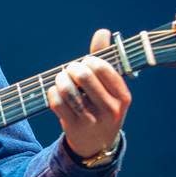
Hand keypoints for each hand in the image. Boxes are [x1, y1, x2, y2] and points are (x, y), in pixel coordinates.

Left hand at [47, 29, 131, 159]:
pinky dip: (52, 92)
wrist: (96, 144)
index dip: (89, 60)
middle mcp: (110, 110)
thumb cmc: (102, 106)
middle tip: (70, 71)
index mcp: (123, 96)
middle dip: (72, 68)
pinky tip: (55, 92)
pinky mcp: (73, 127)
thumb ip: (105, 59)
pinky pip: (57, 102)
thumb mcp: (110, 87)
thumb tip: (103, 32)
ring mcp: (92, 120)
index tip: (85, 63)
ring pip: (68, 90)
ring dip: (60, 79)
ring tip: (61, 79)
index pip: (103, 68)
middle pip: (84, 76)